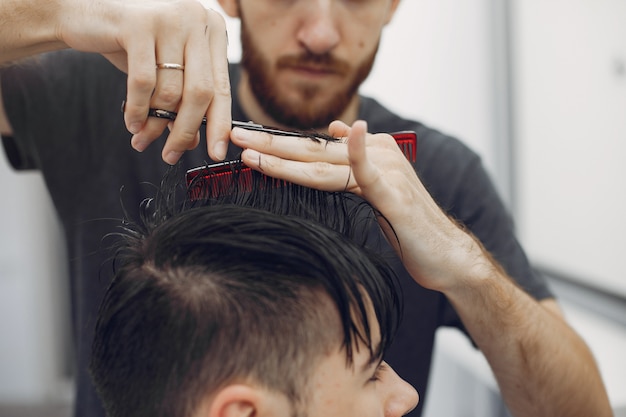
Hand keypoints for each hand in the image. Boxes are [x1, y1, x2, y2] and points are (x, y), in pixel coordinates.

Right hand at [60, 0, 231, 162]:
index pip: (222, 87)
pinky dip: (138, 110)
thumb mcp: (165, 72)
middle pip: (201, 92)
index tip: (216, 154)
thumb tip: (193, 141)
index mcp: (213, 29)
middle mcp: (197, 19)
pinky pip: (143, 83)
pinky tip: (132, 123)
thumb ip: (183, 102)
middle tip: (171, 155)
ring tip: (142, 139)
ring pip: (171, 91)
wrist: (85, 15)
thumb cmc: (132, 44)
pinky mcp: (138, 24)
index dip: (219, 125)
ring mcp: (169, 19)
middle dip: (185, 131)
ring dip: (155, 124)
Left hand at [231, 120, 479, 290]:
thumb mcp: (377, 186)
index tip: (244, 142)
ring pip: (325, 164)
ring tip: (250, 151)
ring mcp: (386, 171)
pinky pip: (367, 172)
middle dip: (269, 144)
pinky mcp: (393, 194)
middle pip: (313, 150)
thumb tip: (333, 128)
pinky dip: (355, 151)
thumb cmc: (408, 224)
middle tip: (233, 136)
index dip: (278, 145)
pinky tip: (342, 131)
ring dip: (285, 157)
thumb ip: (353, 160)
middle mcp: (377, 153)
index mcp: (371, 150)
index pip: (315, 147)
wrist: (445, 253)